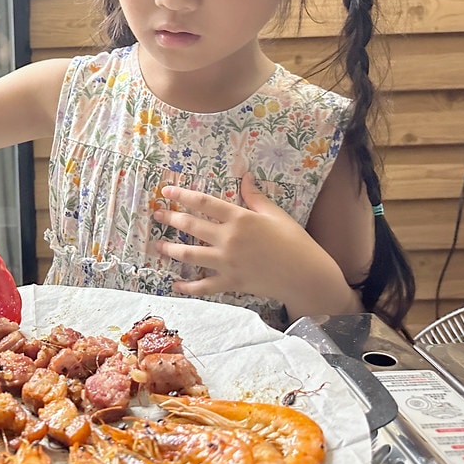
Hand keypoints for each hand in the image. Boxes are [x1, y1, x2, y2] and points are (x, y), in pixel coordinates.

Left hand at [153, 174, 358, 317]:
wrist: (306, 275)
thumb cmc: (294, 241)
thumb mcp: (275, 214)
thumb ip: (255, 197)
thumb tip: (245, 176)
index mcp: (240, 218)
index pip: (204, 203)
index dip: (183, 196)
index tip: (167, 191)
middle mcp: (229, 239)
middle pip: (191, 226)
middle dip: (171, 219)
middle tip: (156, 215)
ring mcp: (227, 263)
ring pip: (190, 255)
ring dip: (171, 250)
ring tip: (158, 246)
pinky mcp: (230, 283)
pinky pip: (204, 286)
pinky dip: (188, 287)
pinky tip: (175, 284)